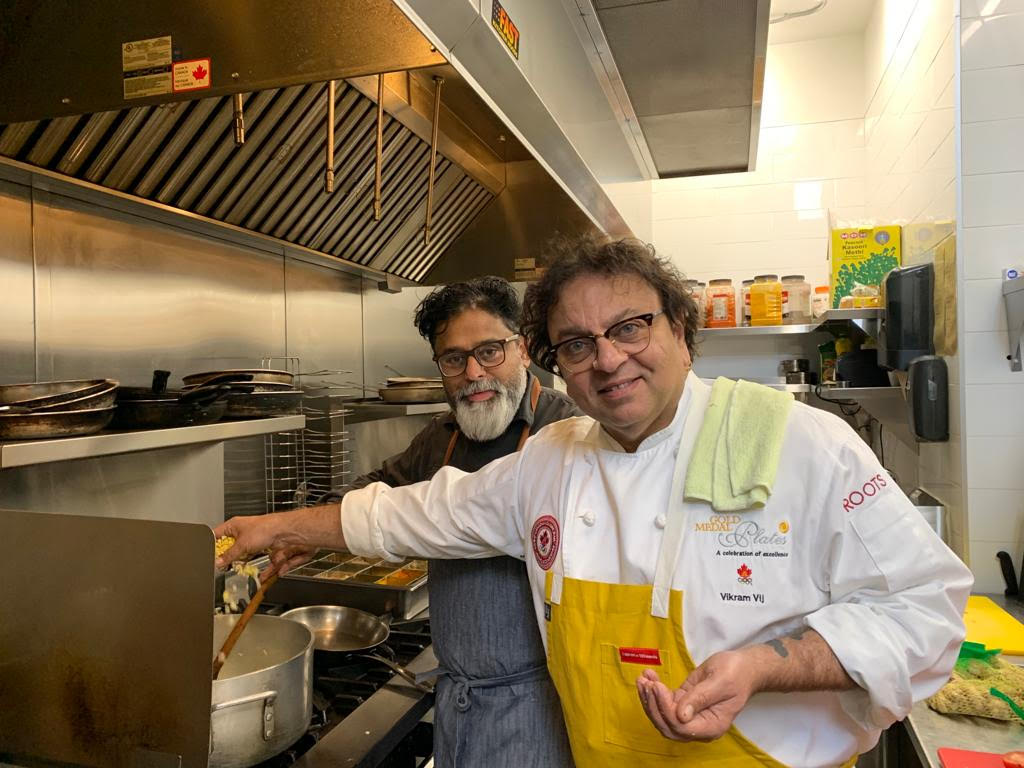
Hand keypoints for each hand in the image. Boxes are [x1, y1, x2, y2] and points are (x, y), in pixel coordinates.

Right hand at [214, 504, 346, 571]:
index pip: (216, 535)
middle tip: (223, 567)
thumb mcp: (241, 545)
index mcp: (234, 526)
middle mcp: (243, 532)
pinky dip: (259, 568)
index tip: (207, 558)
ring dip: (243, 563)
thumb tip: (218, 562)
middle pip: (230, 547)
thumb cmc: (265, 528)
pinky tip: (259, 574)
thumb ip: (228, 555)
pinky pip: (257, 559)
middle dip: (229, 558)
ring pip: (244, 555)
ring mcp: (254, 540)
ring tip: (240, 570)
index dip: (211, 546)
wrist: (286, 532)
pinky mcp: (264, 547)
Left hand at [635, 649, 757, 741]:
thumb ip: (700, 698)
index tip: (658, 687)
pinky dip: (654, 691)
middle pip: (668, 726)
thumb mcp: (719, 682)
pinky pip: (665, 703)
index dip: (665, 709)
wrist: (744, 667)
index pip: (681, 727)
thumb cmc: (736, 673)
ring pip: (663, 716)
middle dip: (653, 706)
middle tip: (646, 684)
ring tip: (643, 679)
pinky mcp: (684, 703)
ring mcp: (691, 715)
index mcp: (712, 726)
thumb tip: (680, 715)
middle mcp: (700, 725)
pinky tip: (648, 676)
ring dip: (649, 699)